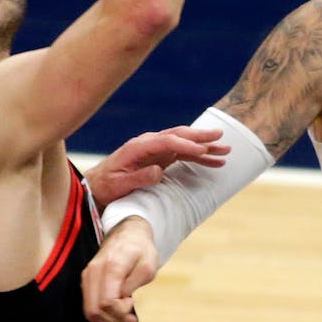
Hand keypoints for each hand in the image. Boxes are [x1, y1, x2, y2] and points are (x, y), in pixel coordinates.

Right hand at [83, 216, 159, 321]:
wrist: (128, 232)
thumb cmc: (141, 248)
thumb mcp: (148, 265)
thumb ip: (134, 284)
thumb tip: (121, 301)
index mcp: (110, 266)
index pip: (107, 301)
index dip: (120, 313)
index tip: (133, 306)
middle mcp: (93, 272)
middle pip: (95, 310)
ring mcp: (87, 278)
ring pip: (90, 312)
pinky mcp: (87, 283)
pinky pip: (89, 307)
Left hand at [84, 126, 229, 206]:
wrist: (96, 186)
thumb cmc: (105, 186)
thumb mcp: (118, 185)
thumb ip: (138, 178)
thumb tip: (158, 171)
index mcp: (139, 146)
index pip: (167, 141)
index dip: (186, 145)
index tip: (203, 151)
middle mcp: (149, 143)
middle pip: (179, 135)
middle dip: (201, 137)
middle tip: (221, 137)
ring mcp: (156, 149)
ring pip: (184, 143)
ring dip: (204, 146)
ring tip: (225, 149)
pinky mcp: (160, 157)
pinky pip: (183, 154)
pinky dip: (198, 157)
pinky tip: (213, 160)